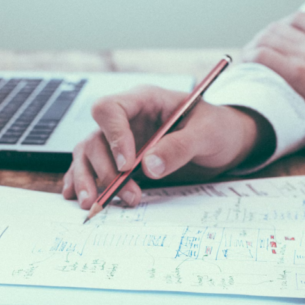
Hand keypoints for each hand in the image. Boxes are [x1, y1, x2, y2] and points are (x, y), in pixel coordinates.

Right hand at [62, 86, 272, 208]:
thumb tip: (148, 166)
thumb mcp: (207, 134)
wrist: (226, 142)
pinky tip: (77, 197)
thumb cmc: (218, 129)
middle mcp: (127, 119)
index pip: (110, 109)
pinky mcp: (120, 160)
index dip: (113, 136)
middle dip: (106, 169)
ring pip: (87, 155)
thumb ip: (179, 147)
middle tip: (128, 194)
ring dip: (88, 180)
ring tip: (94, 204)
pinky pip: (92, 167)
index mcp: (144, 101)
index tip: (127, 165)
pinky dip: (82, 182)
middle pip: (95, 138)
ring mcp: (121, 140)